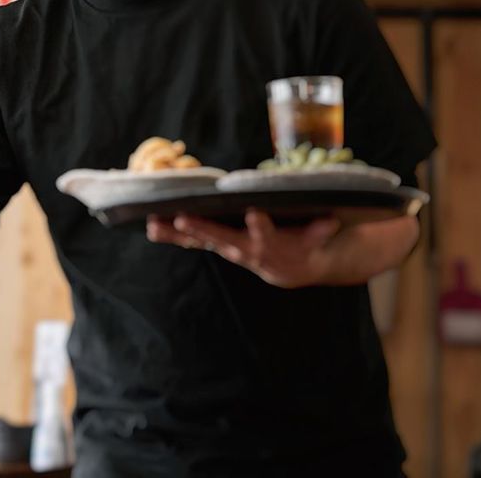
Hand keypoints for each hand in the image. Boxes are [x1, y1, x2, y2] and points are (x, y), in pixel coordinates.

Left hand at [147, 209, 340, 288]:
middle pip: (221, 238)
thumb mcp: (318, 237)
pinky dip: (171, 235)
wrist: (294, 267)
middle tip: (182, 218)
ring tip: (152, 223)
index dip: (259, 226)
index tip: (254, 214)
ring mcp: (227, 249)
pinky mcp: (217, 246)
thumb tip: (329, 220)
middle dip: (202, 229)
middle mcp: (244, 249)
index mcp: (270, 243)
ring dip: (175, 234)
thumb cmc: (307, 243)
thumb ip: (321, 230)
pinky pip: (191, 242)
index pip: (265, 234)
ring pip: (200, 241)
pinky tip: (150, 227)